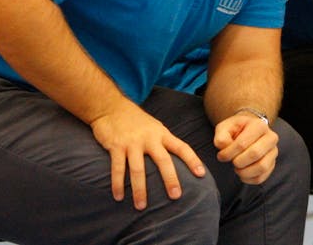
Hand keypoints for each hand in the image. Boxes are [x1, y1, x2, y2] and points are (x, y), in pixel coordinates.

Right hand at [90, 100, 205, 209]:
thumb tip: (176, 160)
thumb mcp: (154, 127)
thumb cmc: (135, 121)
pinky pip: (118, 168)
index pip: (182, 147)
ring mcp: (133, 142)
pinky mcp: (116, 146)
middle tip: (175, 196)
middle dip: (170, 179)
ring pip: (138, 169)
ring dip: (140, 189)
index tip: (201, 174)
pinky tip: (118, 196)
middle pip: (163, 160)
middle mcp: (150, 138)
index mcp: (162, 134)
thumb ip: (163, 142)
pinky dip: (118, 184)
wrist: (111, 107)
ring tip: (141, 206)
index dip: (192, 160)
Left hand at [214, 112, 279, 184]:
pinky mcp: (272, 164)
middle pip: (255, 154)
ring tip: (237, 168)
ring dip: (245, 172)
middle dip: (238, 162)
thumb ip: (221, 137)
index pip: (242, 144)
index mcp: (259, 126)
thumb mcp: (225, 128)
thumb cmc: (236, 130)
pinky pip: (262, 177)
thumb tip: (225, 148)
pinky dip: (249, 179)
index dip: (228, 153)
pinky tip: (242, 174)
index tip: (221, 155)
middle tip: (231, 162)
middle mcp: (270, 137)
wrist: (249, 130)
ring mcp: (273, 151)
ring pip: (262, 167)